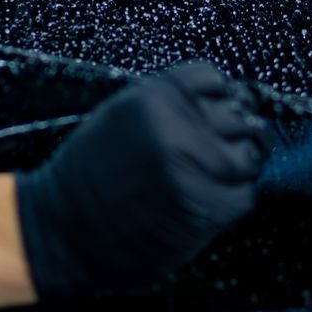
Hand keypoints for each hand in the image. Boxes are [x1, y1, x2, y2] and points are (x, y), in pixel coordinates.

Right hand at [15, 61, 272, 299]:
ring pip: (248, 156)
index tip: (221, 109)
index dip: (221, 97)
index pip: (215, 80)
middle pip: (238, 116)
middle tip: (224, 148)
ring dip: (240, 166)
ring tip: (218, 177)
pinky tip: (209, 200)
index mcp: (152, 98)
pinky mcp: (204, 207)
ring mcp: (193, 168)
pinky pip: (244, 195)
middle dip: (236, 132)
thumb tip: (221, 100)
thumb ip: (167, 103)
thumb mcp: (119, 116)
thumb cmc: (88, 176)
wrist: (63, 232)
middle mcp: (176, 127)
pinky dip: (234, 198)